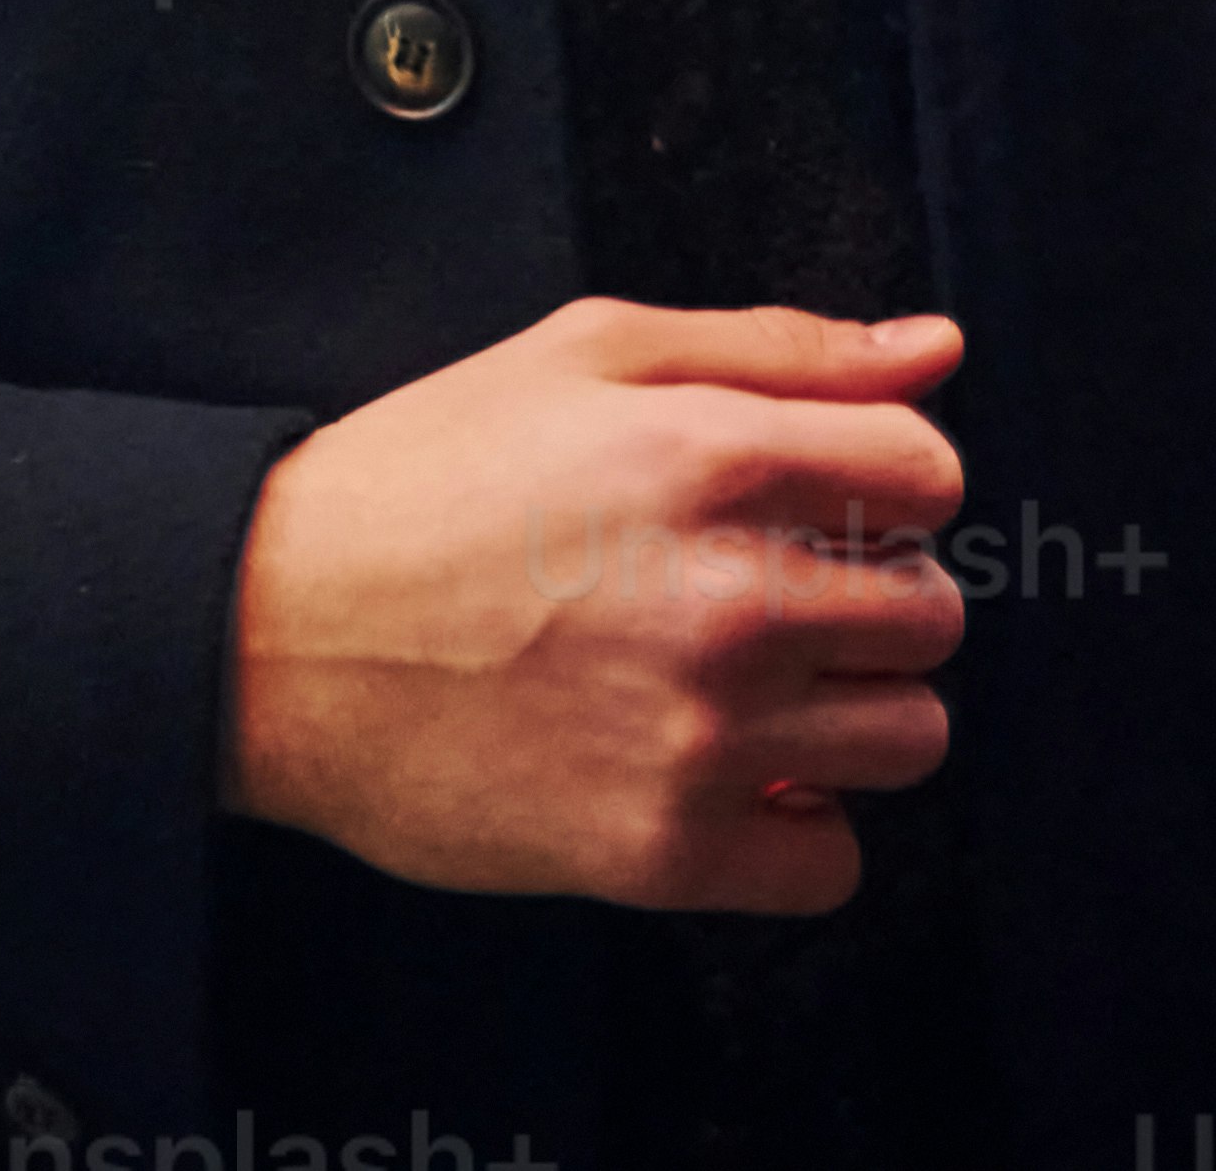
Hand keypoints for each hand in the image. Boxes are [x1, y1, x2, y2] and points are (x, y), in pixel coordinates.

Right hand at [218, 300, 968, 919]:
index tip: (815, 499)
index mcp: (709, 452)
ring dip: (847, 712)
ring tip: (746, 683)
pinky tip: (720, 773)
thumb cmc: (431, 472)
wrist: (278, 633)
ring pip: (909, 740)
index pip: (930, 472)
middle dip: (872, 595)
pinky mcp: (664, 854)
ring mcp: (701, 738)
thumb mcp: (585, 354)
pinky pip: (834, 866)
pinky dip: (794, 828)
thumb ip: (776, 348)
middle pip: (934, 613)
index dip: (884, 478)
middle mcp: (727, 597)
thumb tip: (937, 349)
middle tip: (767, 591)